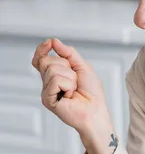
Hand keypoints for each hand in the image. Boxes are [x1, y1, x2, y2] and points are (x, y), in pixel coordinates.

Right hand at [32, 38, 115, 153]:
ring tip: (74, 89)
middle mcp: (48, 82)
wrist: (95, 111)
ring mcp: (46, 91)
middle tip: (74, 80)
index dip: (42, 49)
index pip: (40, 58)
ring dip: (70, 77)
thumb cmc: (91, 93)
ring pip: (52, 69)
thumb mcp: (82, 67)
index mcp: (55, 74)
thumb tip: (54, 42)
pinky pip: (55, 80)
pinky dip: (67, 85)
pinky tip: (69, 95)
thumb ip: (69, 53)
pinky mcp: (47, 99)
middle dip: (65, 66)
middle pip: (47, 60)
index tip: (49, 43)